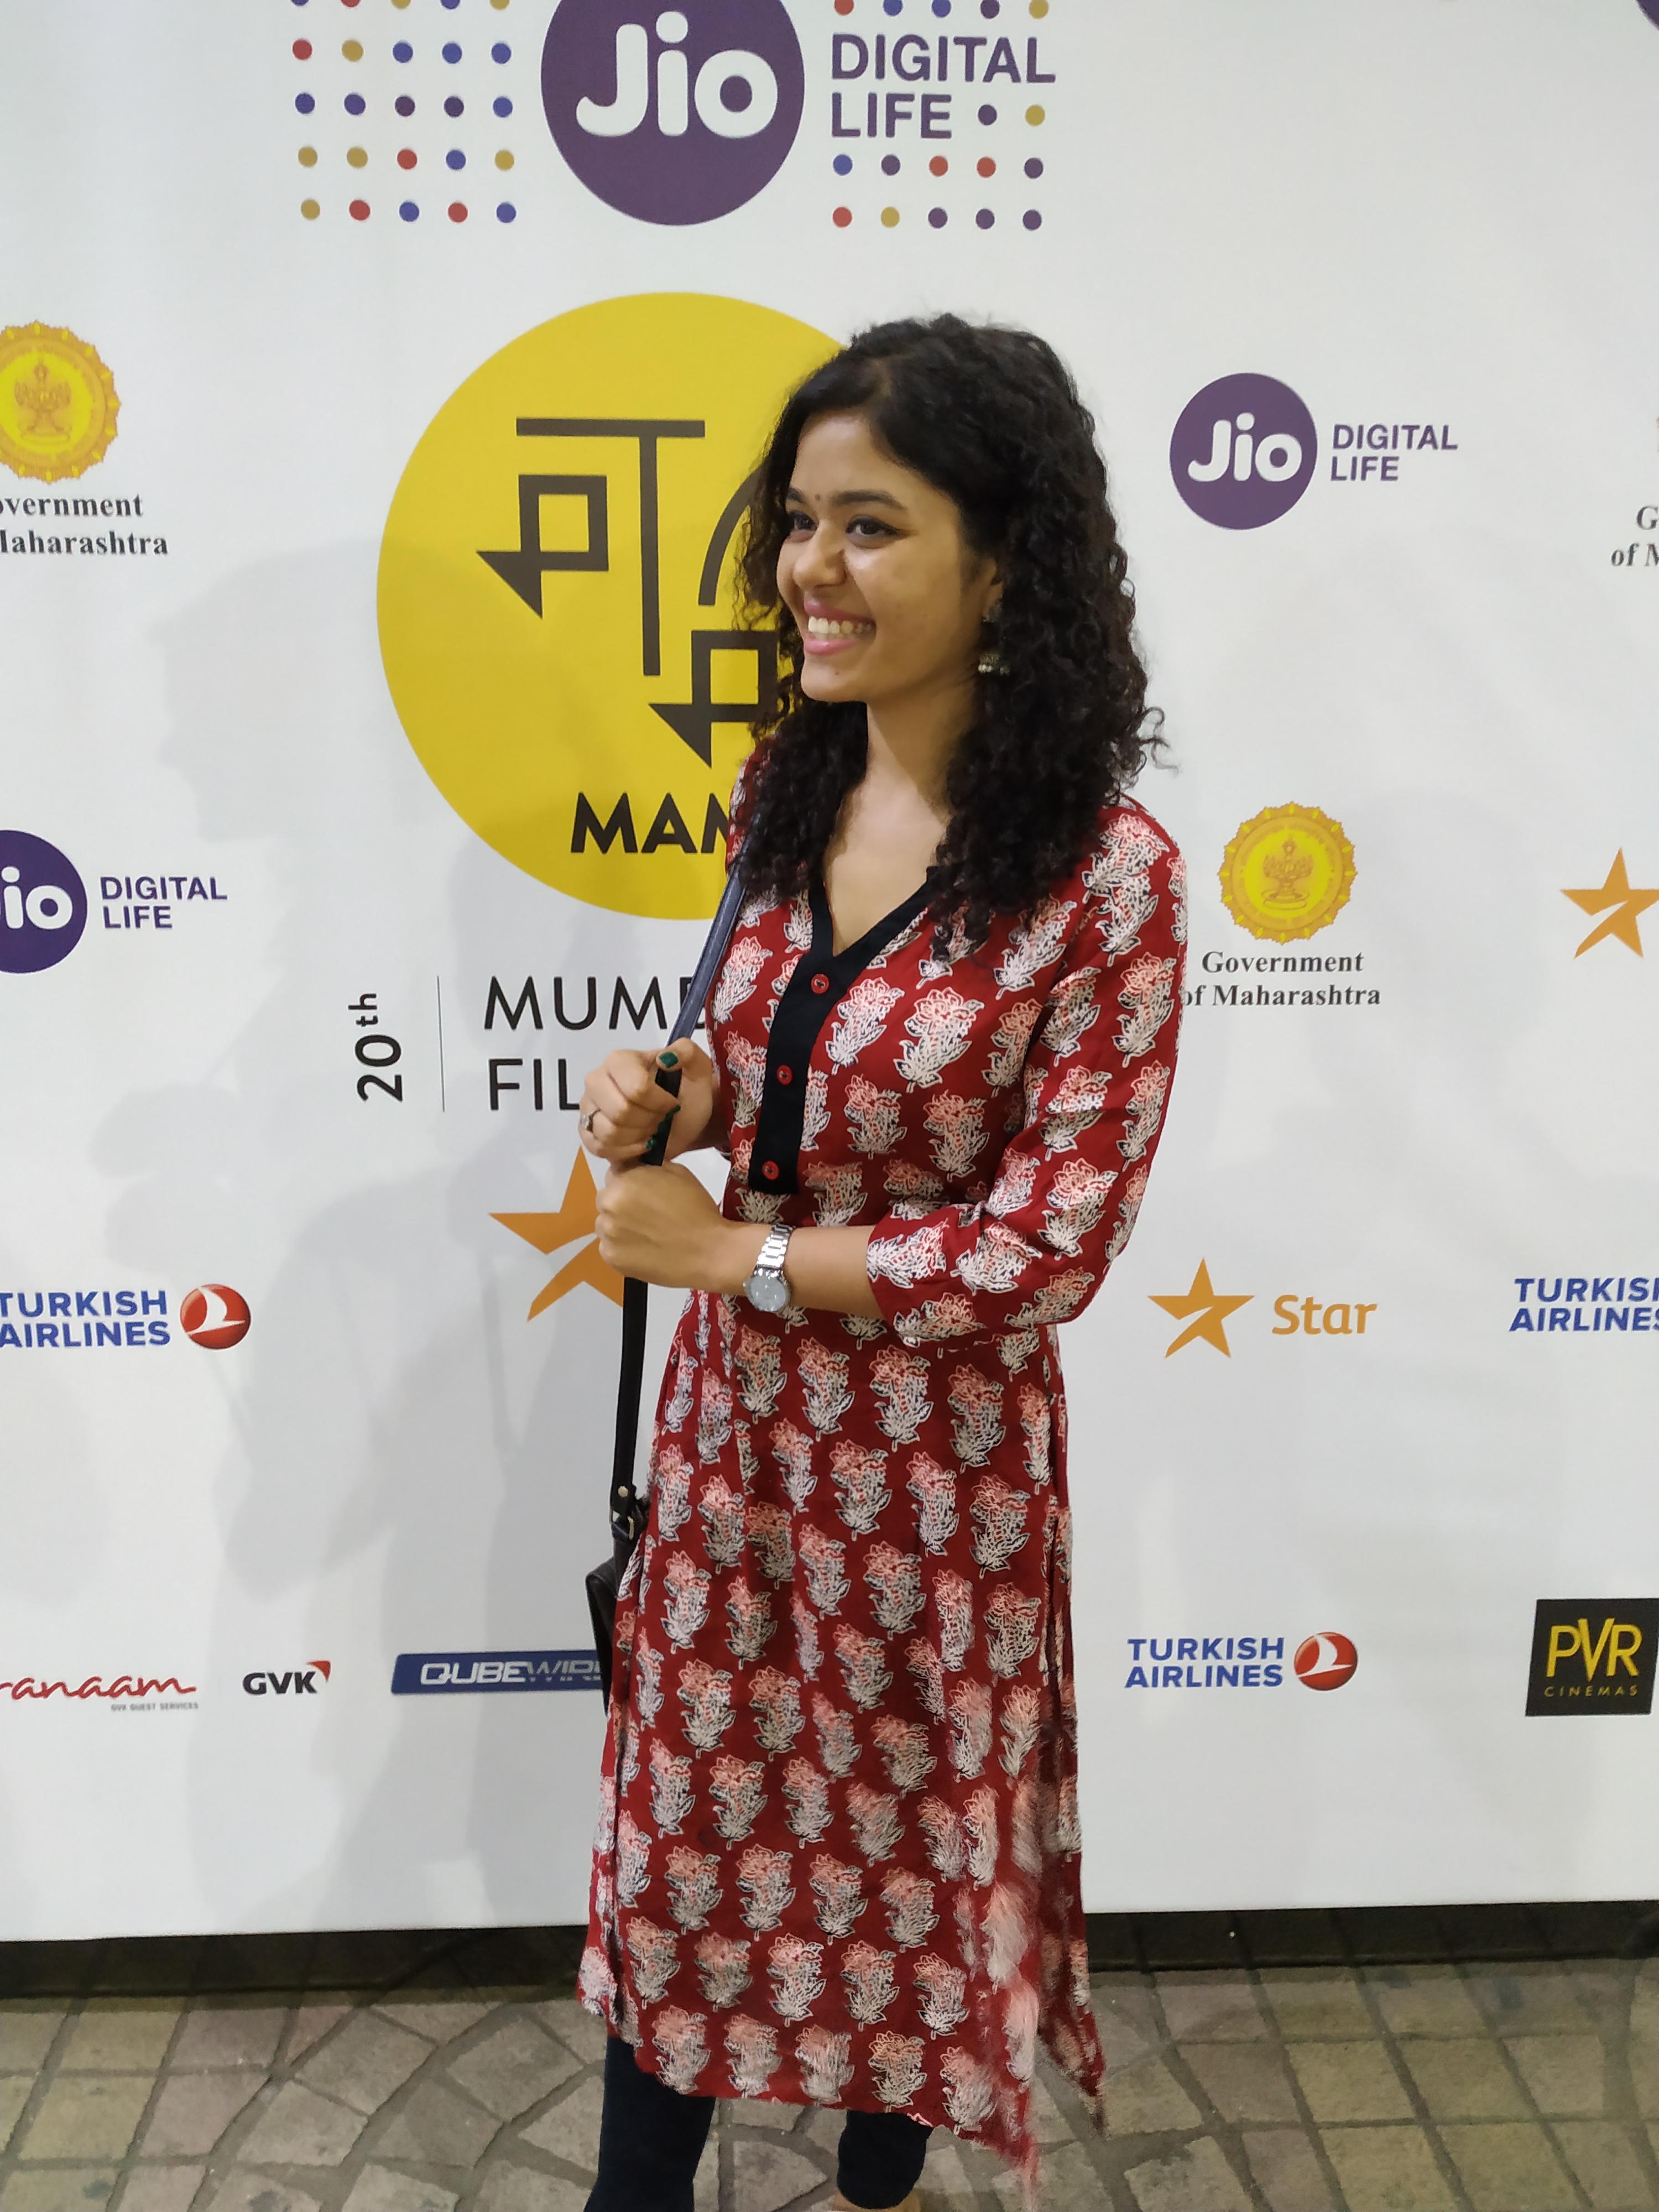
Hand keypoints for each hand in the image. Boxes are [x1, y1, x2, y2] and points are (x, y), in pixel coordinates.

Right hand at [577, 1036, 717, 1162]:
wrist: (682, 1120)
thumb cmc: (687, 1093)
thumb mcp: (698, 1068)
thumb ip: (687, 1052)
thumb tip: (666, 1059)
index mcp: (619, 1060)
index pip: (636, 1088)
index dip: (659, 1102)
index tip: (671, 1104)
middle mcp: (596, 1080)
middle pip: (619, 1111)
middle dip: (648, 1120)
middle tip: (661, 1118)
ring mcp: (588, 1107)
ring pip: (609, 1132)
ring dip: (639, 1136)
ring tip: (651, 1129)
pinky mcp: (587, 1133)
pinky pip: (600, 1148)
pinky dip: (626, 1151)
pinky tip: (640, 1143)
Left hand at [594, 1160, 763, 1292]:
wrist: (708, 1252)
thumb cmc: (696, 1209)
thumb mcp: (676, 1172)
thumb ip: (648, 1168)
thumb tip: (636, 1169)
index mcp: (622, 1182)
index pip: (614, 1174)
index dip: (630, 1181)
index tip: (644, 1191)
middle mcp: (607, 1208)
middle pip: (607, 1200)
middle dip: (622, 1203)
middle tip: (648, 1214)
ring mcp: (607, 1236)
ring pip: (607, 1225)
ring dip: (620, 1225)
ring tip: (647, 1234)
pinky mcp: (612, 1259)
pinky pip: (610, 1247)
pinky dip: (622, 1247)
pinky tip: (644, 1249)